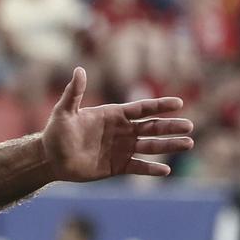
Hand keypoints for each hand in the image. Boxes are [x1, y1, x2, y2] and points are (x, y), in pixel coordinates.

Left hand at [42, 67, 195, 181]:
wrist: (50, 158)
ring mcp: (122, 149)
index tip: (178, 103)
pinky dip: (151, 169)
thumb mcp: (64, 112)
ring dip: (168, 145)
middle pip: (152, 127)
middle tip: (189, 126)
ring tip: (187, 144)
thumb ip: (74, 93)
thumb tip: (79, 69)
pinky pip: (138, 167)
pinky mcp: (118, 166)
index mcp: (113, 115)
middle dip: (170, 127)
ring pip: (150, 146)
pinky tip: (165, 170)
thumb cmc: (56, 133)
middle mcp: (122, 131)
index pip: (141, 108)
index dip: (159, 106)